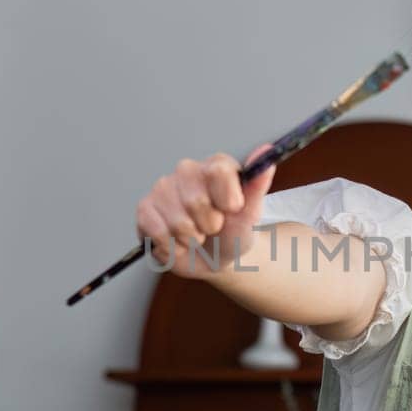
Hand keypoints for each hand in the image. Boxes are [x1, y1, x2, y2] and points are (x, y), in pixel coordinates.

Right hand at [135, 143, 275, 278]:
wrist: (215, 258)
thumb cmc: (234, 233)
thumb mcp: (251, 214)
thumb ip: (258, 183)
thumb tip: (266, 151)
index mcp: (215, 166)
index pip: (217, 171)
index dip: (226, 199)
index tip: (232, 211)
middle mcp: (187, 171)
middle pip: (196, 201)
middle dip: (209, 225)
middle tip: (213, 227)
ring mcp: (163, 188)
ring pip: (178, 221)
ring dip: (191, 239)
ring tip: (196, 236)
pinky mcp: (145, 209)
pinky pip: (157, 232)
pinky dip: (172, 246)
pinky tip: (178, 242)